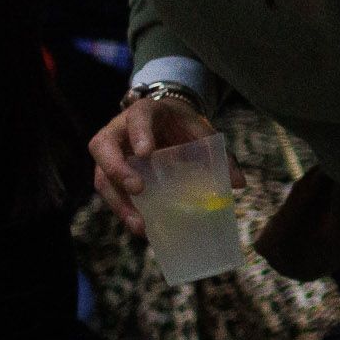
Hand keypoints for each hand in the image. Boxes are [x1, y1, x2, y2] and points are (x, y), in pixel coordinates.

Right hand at [88, 93, 213, 234]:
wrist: (167, 123)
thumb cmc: (182, 126)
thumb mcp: (202, 132)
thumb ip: (219, 153)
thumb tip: (238, 183)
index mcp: (145, 112)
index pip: (138, 117)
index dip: (139, 133)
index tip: (145, 152)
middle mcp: (119, 130)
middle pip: (102, 147)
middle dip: (117, 170)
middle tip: (137, 189)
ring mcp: (111, 153)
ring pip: (102, 176)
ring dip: (118, 202)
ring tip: (139, 223)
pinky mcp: (111, 173)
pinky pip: (111, 192)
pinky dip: (124, 210)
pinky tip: (142, 226)